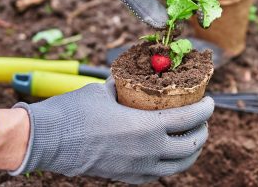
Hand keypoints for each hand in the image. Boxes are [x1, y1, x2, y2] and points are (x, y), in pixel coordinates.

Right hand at [10, 79, 214, 183]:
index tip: (210, 102)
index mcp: (146, 127)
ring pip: (179, 166)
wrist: (47, 140)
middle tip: (201, 120)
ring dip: (191, 151)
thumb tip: (126, 80)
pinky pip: (159, 174)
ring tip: (191, 139)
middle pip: (191, 145)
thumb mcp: (102, 91)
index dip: (205, 109)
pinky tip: (168, 154)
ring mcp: (139, 168)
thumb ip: (121, 87)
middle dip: (203, 131)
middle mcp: (148, 151)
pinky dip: (171, 164)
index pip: (189, 119)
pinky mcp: (127, 177)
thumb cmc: (74, 112)